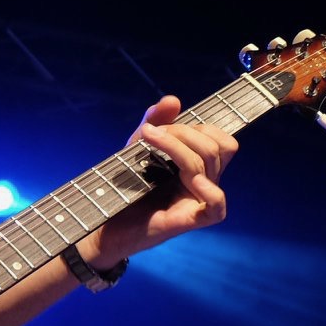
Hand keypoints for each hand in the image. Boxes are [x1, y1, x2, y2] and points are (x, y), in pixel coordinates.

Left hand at [93, 95, 235, 263]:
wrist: (104, 225)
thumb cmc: (123, 189)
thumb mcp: (137, 148)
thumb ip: (155, 122)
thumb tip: (173, 100)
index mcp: (198, 167)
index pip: (222, 140)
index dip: (201, 127)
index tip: (165, 125)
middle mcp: (204, 183)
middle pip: (218, 147)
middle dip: (184, 132)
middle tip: (150, 132)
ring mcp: (200, 202)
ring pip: (208, 164)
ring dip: (176, 145)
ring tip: (148, 137)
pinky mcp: (193, 220)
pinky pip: (216, 202)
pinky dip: (204, 185)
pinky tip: (183, 176)